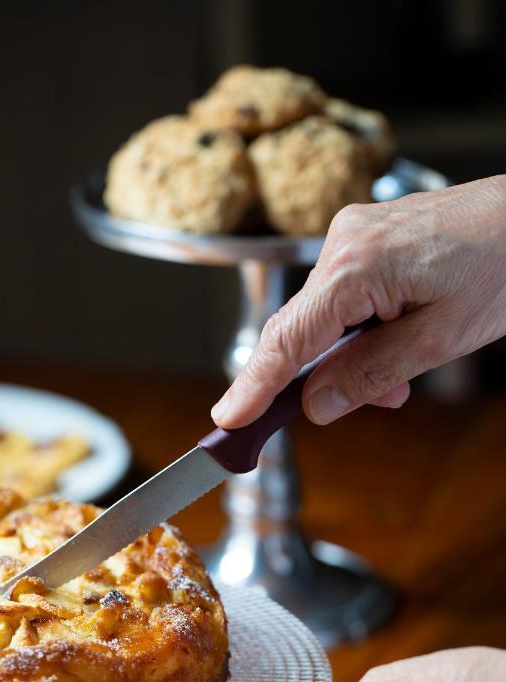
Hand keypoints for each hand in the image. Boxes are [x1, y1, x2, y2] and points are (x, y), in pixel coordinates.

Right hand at [211, 175, 505, 426]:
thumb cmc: (504, 265)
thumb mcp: (440, 339)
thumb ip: (370, 373)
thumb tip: (315, 404)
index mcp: (357, 266)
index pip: (287, 339)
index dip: (253, 386)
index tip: (227, 421)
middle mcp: (343, 243)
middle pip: (299, 330)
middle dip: (307, 381)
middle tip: (315, 420)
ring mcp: (353, 236)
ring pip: (323, 317)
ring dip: (345, 358)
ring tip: (395, 386)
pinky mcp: (366, 238)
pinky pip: (342, 296)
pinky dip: (358, 331)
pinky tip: (392, 346)